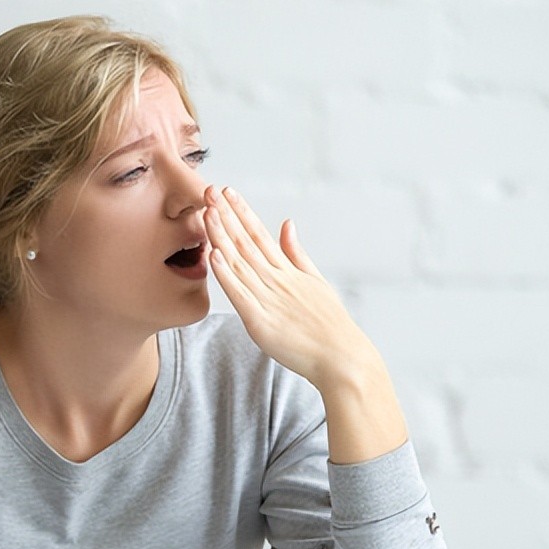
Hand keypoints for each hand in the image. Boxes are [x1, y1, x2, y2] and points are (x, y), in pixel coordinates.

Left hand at [203, 185, 372, 391]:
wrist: (342, 357)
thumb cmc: (331, 325)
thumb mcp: (315, 281)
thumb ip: (296, 253)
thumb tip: (286, 223)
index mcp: (288, 271)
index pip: (260, 234)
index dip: (242, 212)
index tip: (228, 192)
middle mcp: (277, 280)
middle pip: (246, 242)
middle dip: (226, 215)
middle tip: (209, 190)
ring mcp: (268, 299)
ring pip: (238, 262)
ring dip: (221, 236)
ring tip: (207, 213)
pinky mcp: (260, 322)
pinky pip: (239, 294)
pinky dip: (226, 274)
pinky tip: (213, 255)